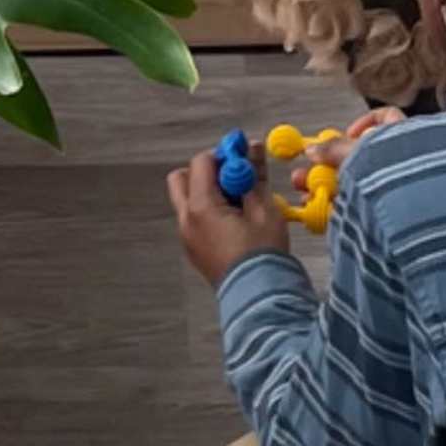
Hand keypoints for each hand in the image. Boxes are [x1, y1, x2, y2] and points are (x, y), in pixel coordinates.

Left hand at [167, 154, 289, 276]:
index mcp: (199, 207)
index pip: (202, 162)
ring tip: (240, 200)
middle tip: (235, 175)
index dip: (224, 153)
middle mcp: (186, 220)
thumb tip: (252, 147)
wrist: (259, 297)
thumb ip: (253, 175)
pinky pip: (195, 220)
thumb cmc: (262, 254)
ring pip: (188, 200)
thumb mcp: (263, 209)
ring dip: (209, 191)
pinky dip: (210, 211)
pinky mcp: (195, 251)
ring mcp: (187, 238)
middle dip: (207, 171)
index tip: (244, 153)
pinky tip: (236, 219)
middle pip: (182, 178)